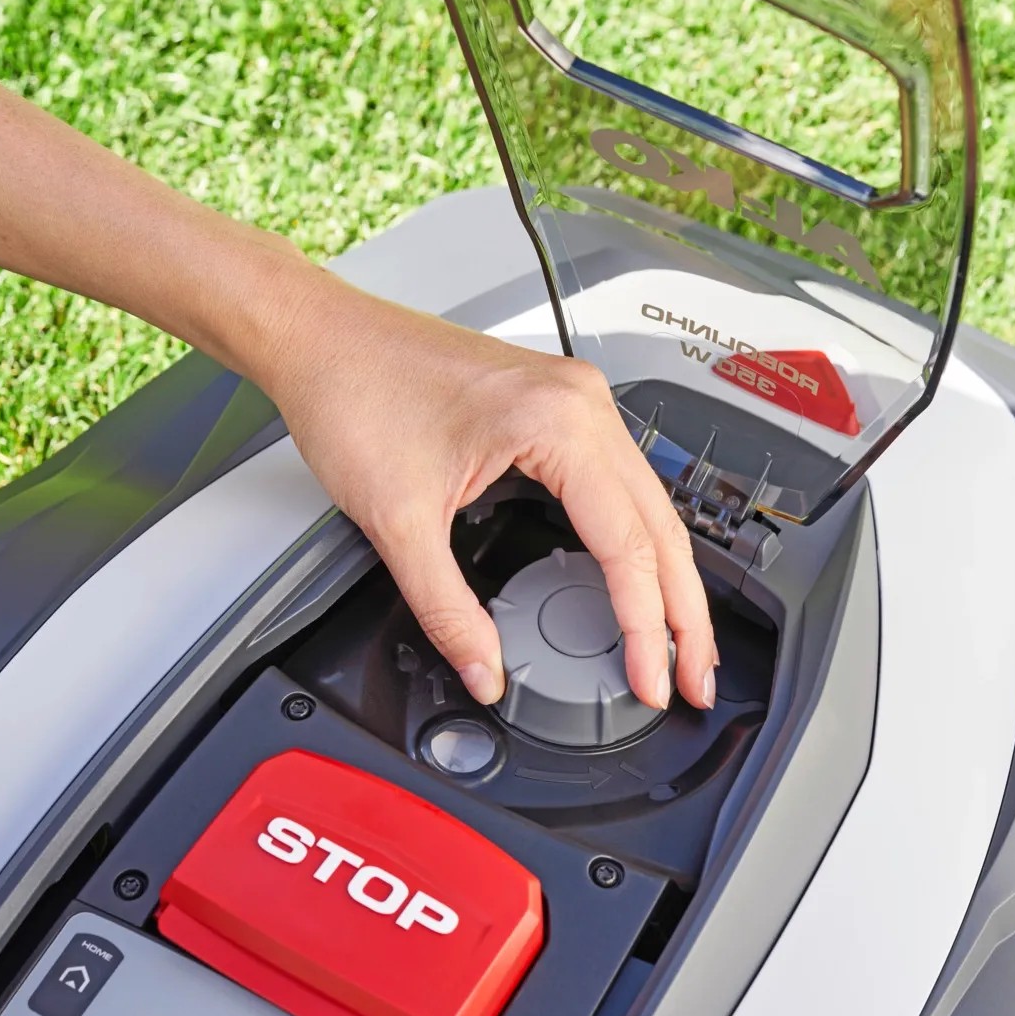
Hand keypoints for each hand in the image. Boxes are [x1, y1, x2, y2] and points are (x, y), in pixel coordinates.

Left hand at [258, 267, 717, 714]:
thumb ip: (447, 610)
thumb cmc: (352, 392)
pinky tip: (637, 582)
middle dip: (684, 613)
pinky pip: (618, 483)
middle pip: (661, 525)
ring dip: (666, 579)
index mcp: (558, 421)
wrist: (319, 335)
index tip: (650, 680)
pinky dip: (633, 540)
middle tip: (695, 680)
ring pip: (648, 505)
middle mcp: (581, 402)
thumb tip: (484, 668)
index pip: (628, 544)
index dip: (646, 627)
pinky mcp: (557, 406)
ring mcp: (574, 400)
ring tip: (677, 644)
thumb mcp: (398, 522)